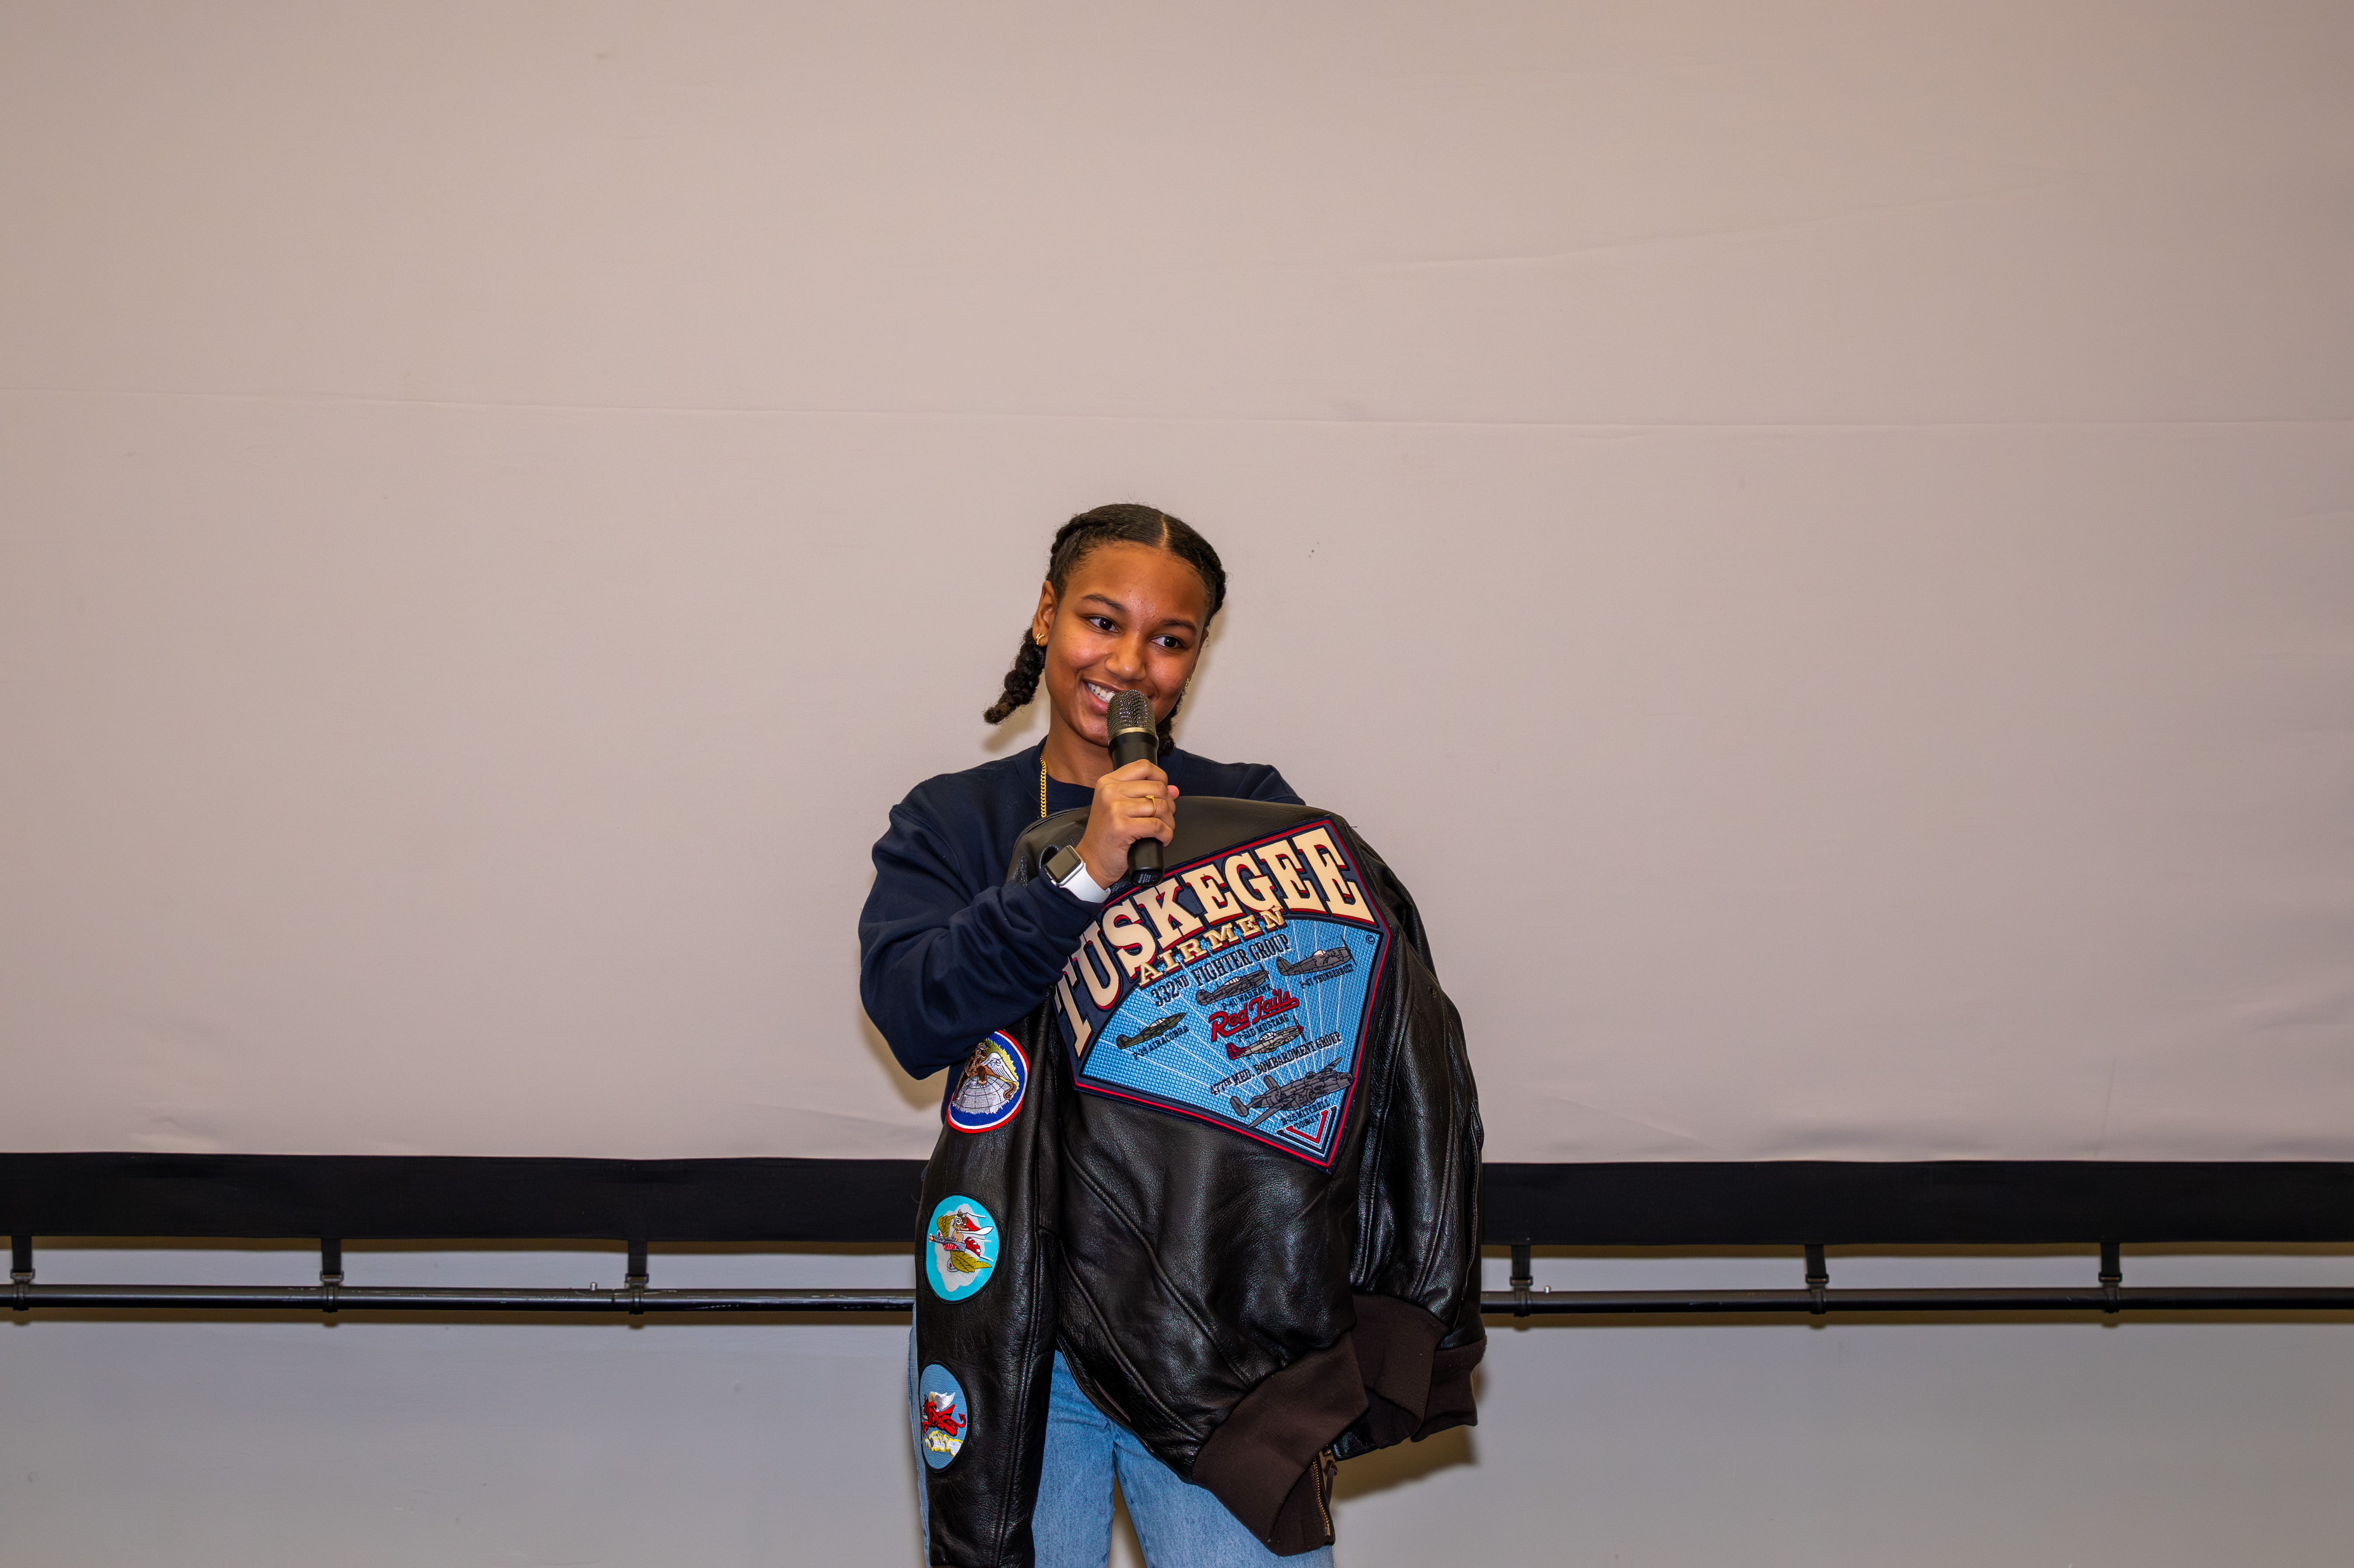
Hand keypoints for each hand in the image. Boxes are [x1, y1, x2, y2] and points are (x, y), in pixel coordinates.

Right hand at [1078, 759, 1176, 886]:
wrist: (1091, 860)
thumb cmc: (1106, 835)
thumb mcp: (1120, 809)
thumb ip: (1145, 795)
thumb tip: (1174, 789)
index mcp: (1108, 782)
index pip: (1143, 766)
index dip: (1160, 777)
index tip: (1164, 793)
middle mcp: (1110, 791)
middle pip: (1156, 787)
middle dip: (1169, 804)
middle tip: (1165, 818)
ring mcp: (1115, 809)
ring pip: (1160, 806)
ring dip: (1169, 822)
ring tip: (1163, 831)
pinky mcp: (1122, 827)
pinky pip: (1157, 826)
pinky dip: (1166, 835)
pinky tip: (1162, 840)